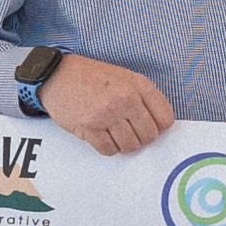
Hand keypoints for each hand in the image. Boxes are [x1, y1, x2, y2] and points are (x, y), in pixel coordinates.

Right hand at [35, 55, 178, 155]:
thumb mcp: (125, 78)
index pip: (166, 119)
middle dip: (140, 138)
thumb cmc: (93, 78)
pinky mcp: (89, 127)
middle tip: (128, 130)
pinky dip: (107, 147)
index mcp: (139, 85)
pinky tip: (101, 135)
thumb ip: (144, 98)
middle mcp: (126, 99)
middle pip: (149, 136)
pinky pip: (109, 150)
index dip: (158, 127)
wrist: (59, 75)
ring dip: (123, 144)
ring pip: (130, 146)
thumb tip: (160, 126)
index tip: (149, 126)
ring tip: (114, 132)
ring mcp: (107, 113)